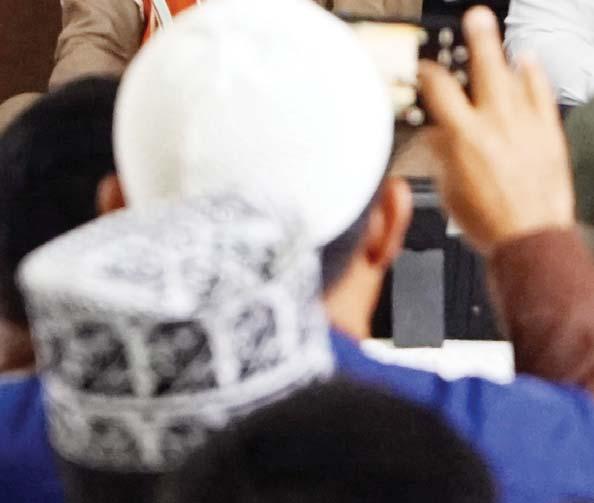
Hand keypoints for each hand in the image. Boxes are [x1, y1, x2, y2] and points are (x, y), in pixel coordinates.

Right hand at [418, 6, 574, 255]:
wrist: (529, 236)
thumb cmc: (488, 220)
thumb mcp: (449, 189)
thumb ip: (441, 156)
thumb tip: (437, 137)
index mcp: (463, 136)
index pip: (439, 90)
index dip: (428, 73)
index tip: (426, 69)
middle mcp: (494, 123)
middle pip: (485, 67)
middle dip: (478, 38)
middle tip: (475, 18)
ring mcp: (525, 124)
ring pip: (516, 75)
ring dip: (505, 53)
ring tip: (499, 39)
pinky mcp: (548, 132)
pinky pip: (542, 93)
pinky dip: (534, 75)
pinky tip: (529, 63)